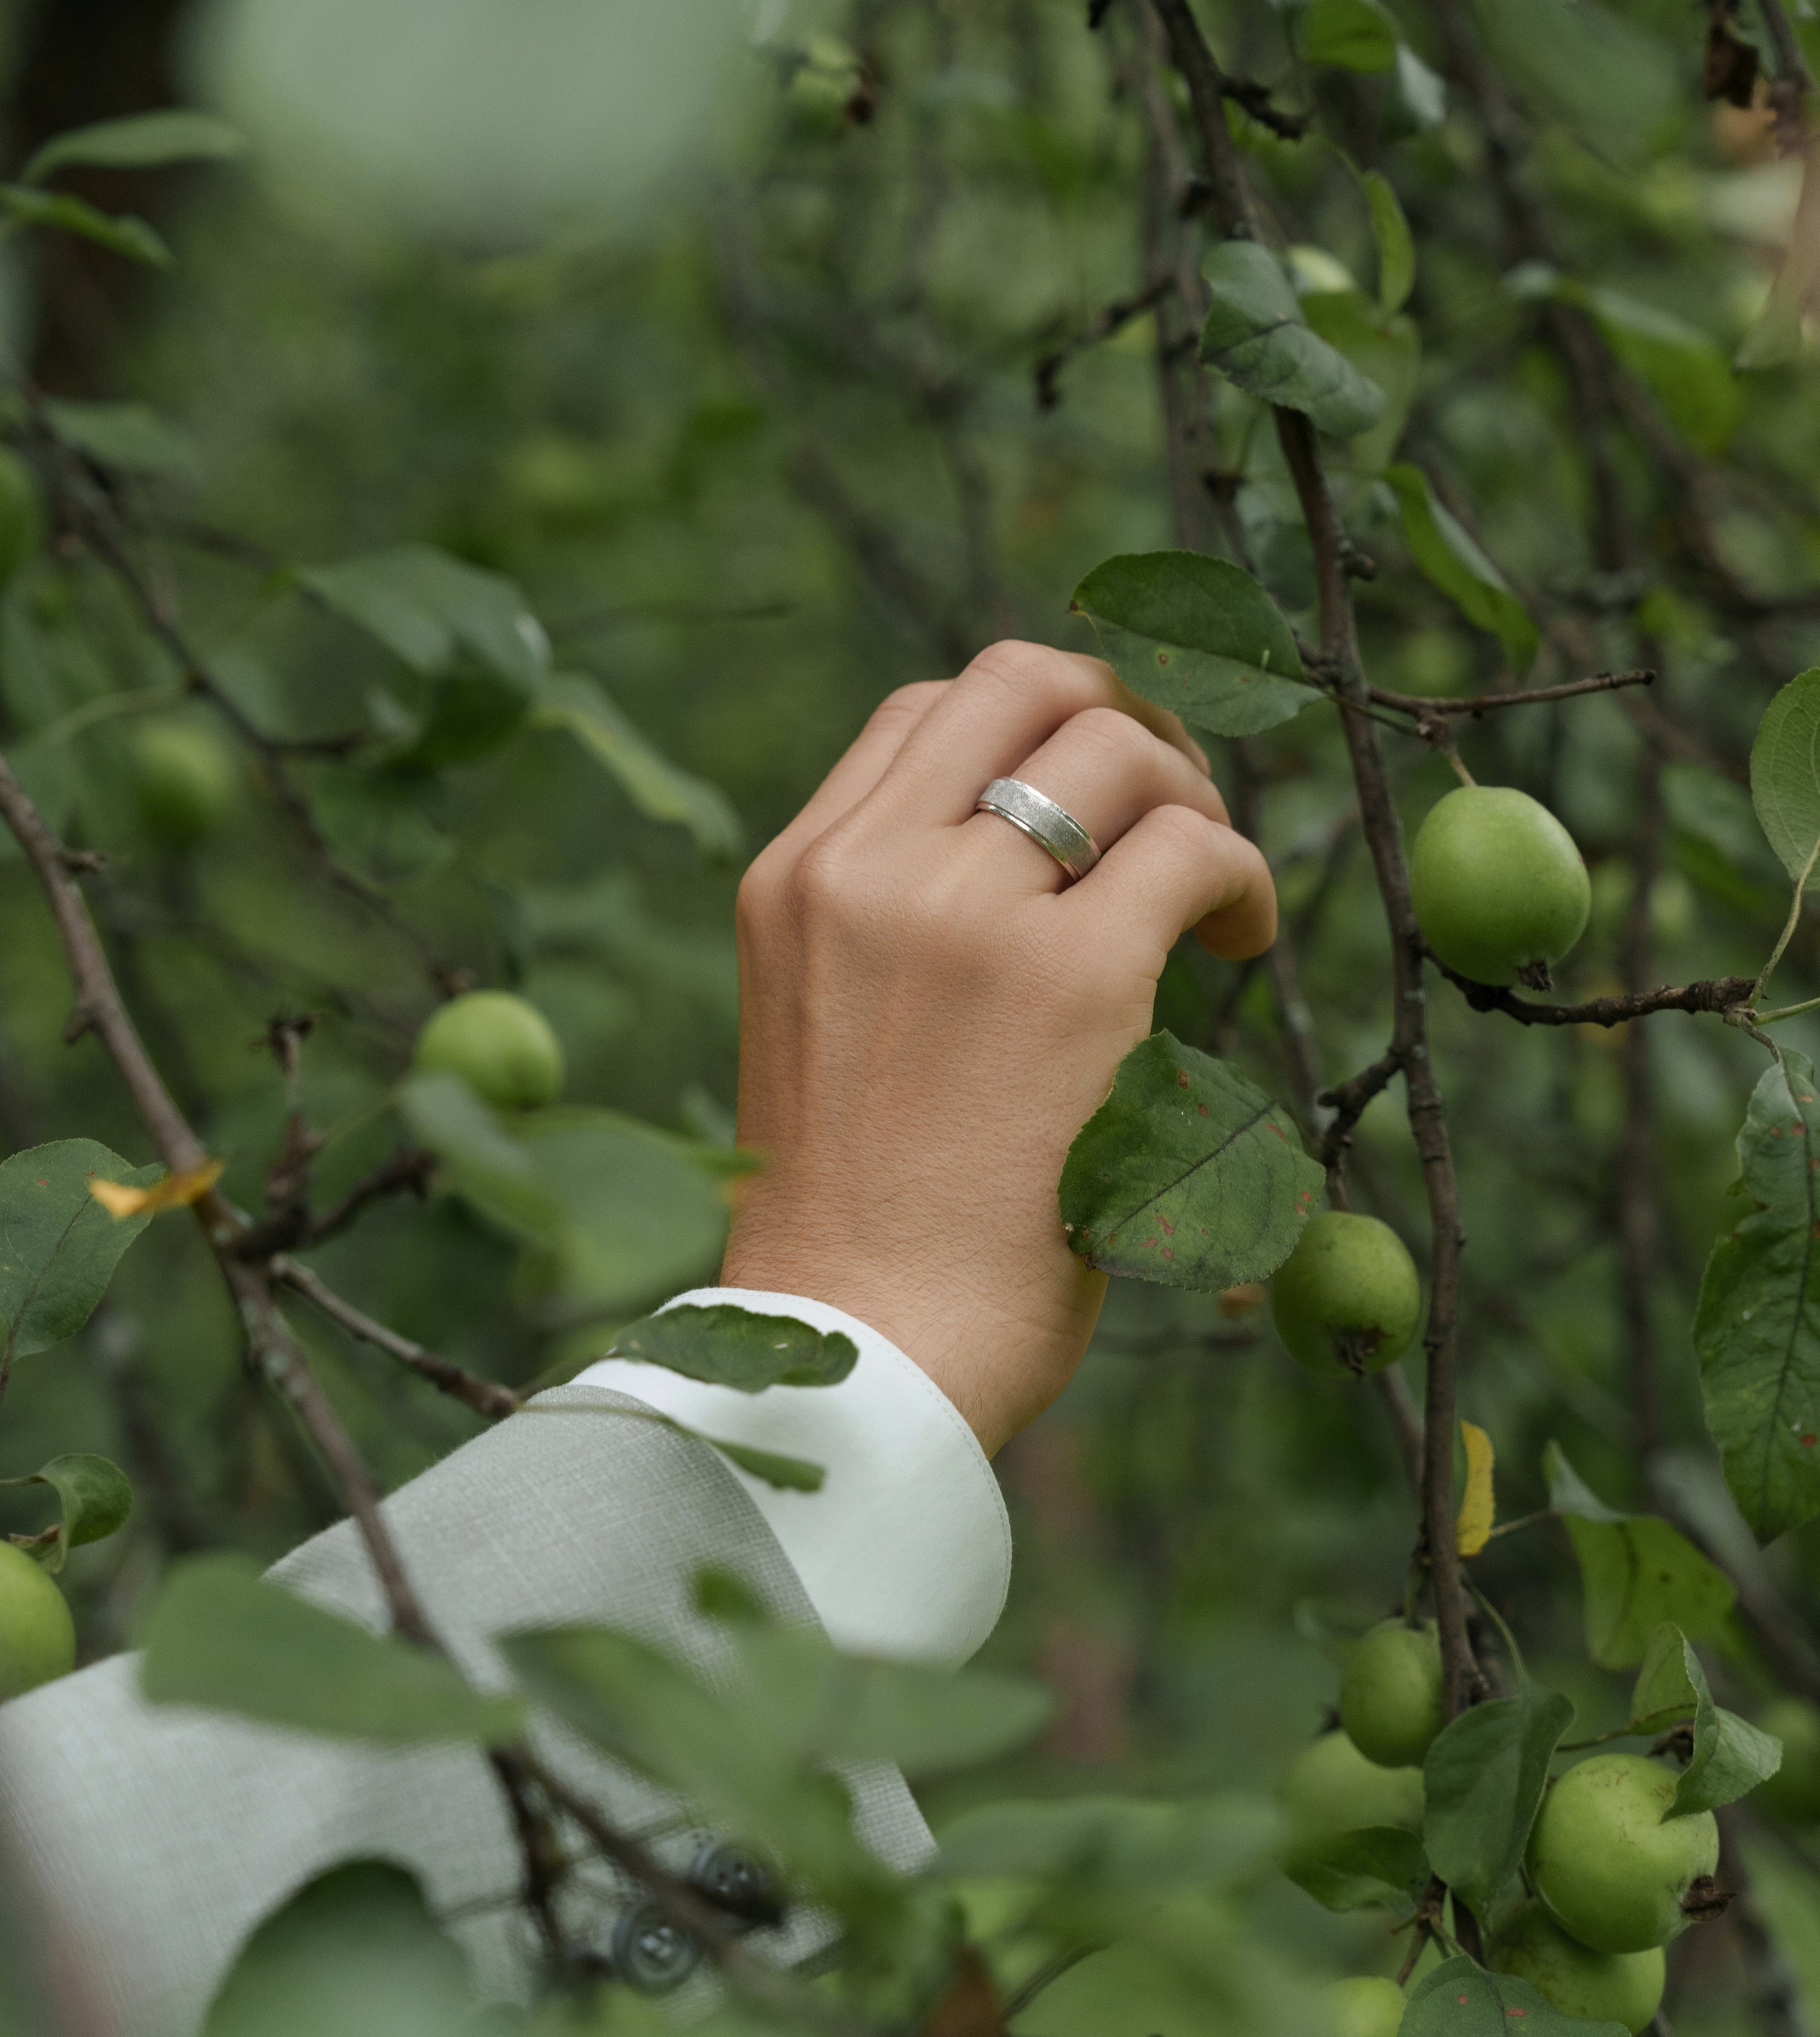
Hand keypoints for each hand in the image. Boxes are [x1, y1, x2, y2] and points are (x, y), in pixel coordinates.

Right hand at [724, 641, 1277, 1453]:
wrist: (863, 1351)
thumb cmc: (860, 1234)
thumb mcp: (826, 1034)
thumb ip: (895, 934)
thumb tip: (1038, 868)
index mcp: (794, 880)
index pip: (925, 714)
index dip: (1036, 728)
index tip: (1099, 796)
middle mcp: (865, 869)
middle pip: (1021, 686)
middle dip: (1127, 720)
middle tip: (1177, 807)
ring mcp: (965, 914)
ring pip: (1117, 751)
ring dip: (1195, 800)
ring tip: (1215, 898)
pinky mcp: (1070, 981)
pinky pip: (1191, 852)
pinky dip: (1239, 876)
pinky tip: (1243, 940)